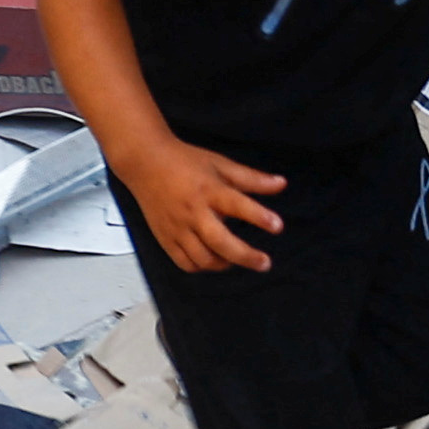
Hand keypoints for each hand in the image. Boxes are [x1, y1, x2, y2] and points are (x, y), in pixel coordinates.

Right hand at [122, 132, 285, 272]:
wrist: (146, 163)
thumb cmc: (186, 162)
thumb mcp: (221, 164)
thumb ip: (252, 178)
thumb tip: (282, 184)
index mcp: (209, 190)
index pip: (238, 205)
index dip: (259, 217)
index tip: (278, 226)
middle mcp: (193, 212)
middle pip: (220, 241)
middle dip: (245, 256)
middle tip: (265, 262)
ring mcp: (177, 228)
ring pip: (203, 258)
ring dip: (225, 263)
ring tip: (238, 259)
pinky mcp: (165, 238)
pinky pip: (185, 263)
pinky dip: (202, 266)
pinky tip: (213, 260)